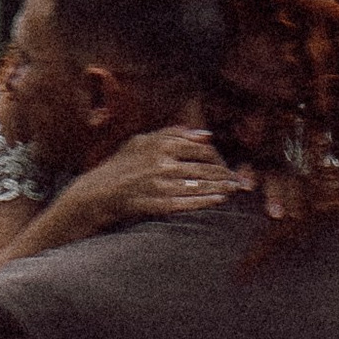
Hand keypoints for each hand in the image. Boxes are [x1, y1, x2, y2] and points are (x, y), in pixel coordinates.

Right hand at [63, 123, 246, 228]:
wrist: (99, 193)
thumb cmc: (121, 165)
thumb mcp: (142, 141)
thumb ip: (173, 134)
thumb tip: (205, 134)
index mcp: (161, 144)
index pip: (201, 149)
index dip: (218, 158)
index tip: (226, 165)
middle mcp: (162, 163)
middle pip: (205, 168)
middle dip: (226, 174)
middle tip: (239, 180)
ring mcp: (160, 184)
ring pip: (201, 185)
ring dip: (222, 187)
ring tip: (234, 189)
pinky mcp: (158, 204)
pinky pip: (189, 202)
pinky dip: (207, 201)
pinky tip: (220, 200)